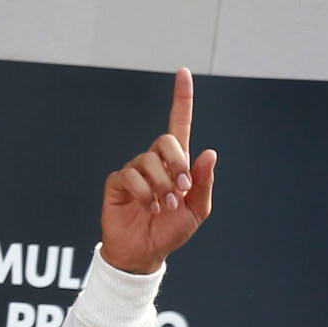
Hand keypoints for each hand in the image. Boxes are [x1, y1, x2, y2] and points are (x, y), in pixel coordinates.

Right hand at [101, 68, 216, 276]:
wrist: (146, 253)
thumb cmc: (170, 231)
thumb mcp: (196, 210)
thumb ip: (203, 182)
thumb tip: (209, 152)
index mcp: (177, 164)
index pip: (179, 124)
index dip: (182, 99)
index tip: (184, 73)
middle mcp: (155, 162)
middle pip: (166, 141)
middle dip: (177, 164)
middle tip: (181, 190)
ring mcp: (135, 170)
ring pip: (149, 161)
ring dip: (162, 186)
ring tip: (164, 206)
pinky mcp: (119, 182)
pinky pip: (132, 176)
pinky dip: (145, 194)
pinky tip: (149, 208)